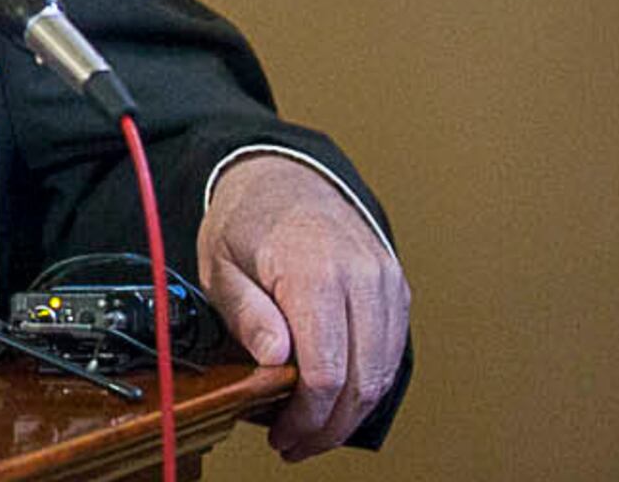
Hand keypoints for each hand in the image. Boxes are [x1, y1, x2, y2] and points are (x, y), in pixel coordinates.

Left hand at [195, 152, 408, 458]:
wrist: (284, 175)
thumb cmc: (248, 220)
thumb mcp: (222, 265)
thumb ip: (247, 313)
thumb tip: (275, 359)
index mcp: (314, 272)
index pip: (326, 372)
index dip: (306, 417)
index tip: (283, 435)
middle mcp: (361, 276)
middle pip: (362, 381)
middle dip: (329, 426)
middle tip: (297, 444)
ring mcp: (385, 280)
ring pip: (383, 372)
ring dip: (351, 412)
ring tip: (314, 428)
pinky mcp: (396, 287)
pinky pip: (391, 350)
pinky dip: (368, 382)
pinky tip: (337, 397)